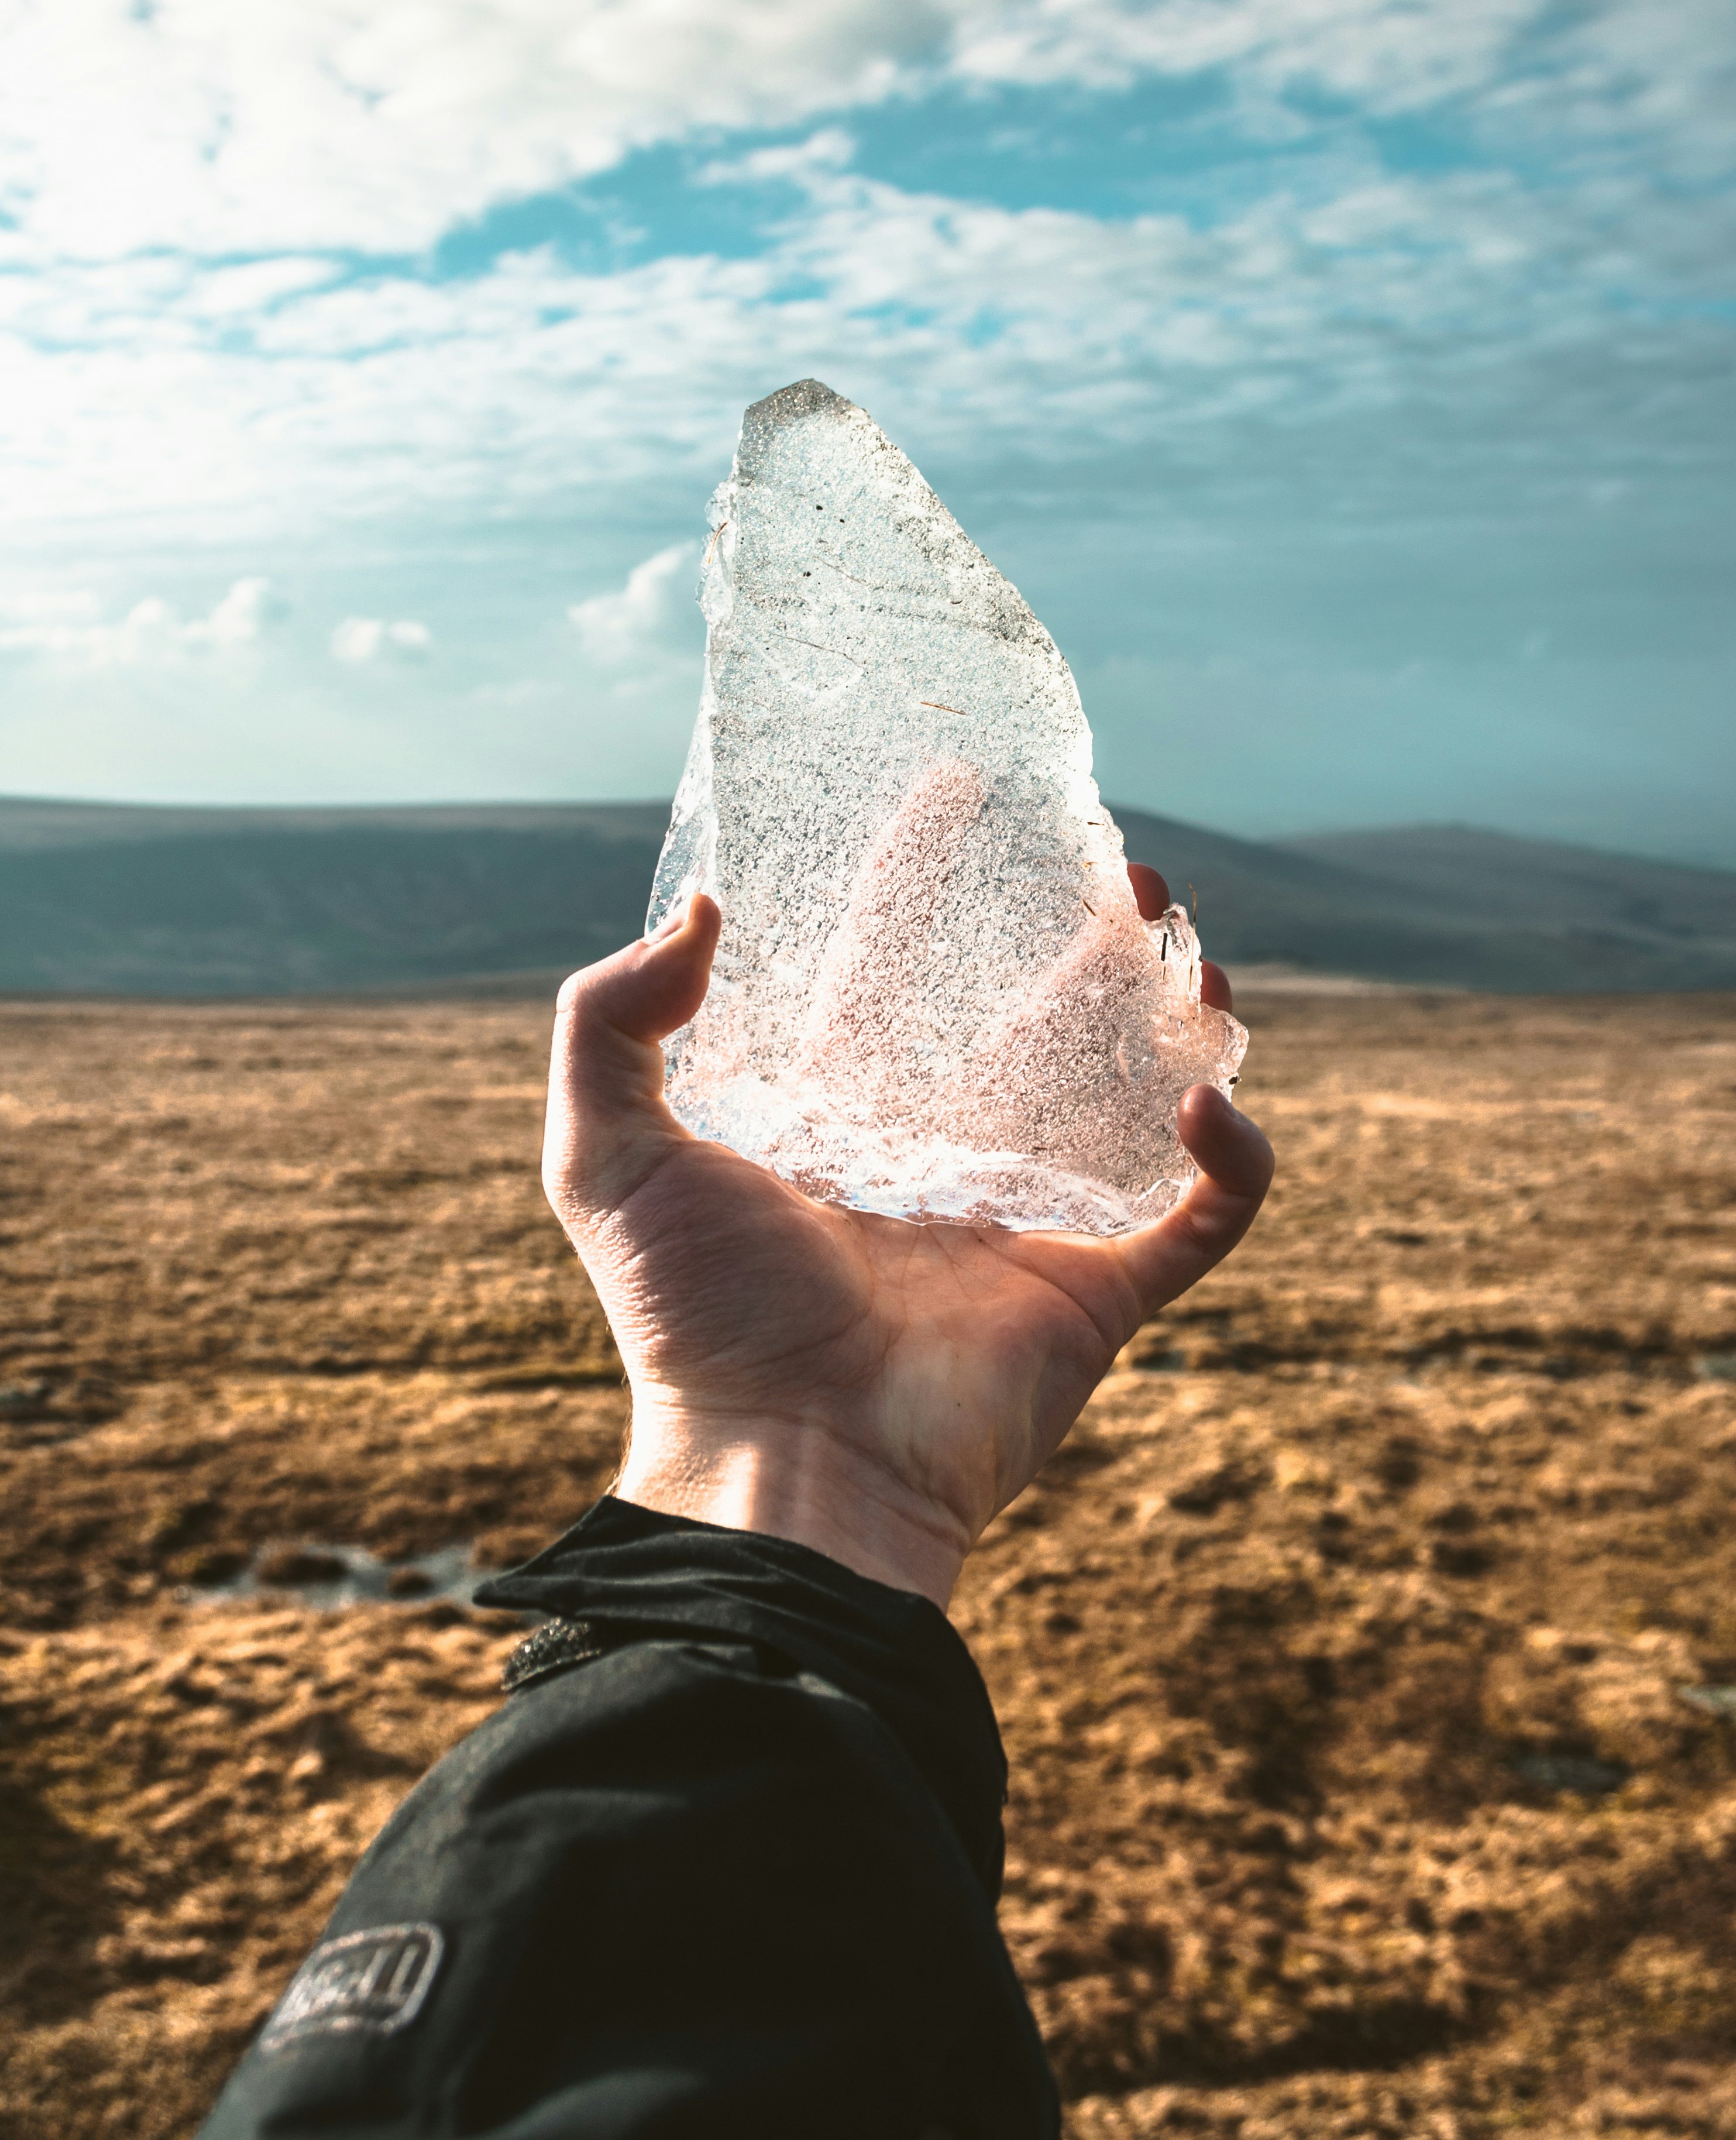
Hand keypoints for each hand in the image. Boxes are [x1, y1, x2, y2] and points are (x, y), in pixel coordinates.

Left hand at [542, 864, 1271, 1607]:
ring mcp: (1032, 1219)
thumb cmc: (695, 1325)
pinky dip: (1232, 1156)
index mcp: (843, 1113)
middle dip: (1089, 926)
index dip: (924, 870)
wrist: (785, 1472)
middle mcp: (944, 1152)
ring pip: (1136, 1086)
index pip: (895, 962)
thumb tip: (699, 911)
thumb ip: (607, 1021)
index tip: (961, 782)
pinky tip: (1204, 1102)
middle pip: (1041, 1008)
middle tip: (1123, 865)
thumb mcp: (601, 1159)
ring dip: (1176, 1012)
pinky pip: (1202, 1215)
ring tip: (1187, 952)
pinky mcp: (1100, 1292)